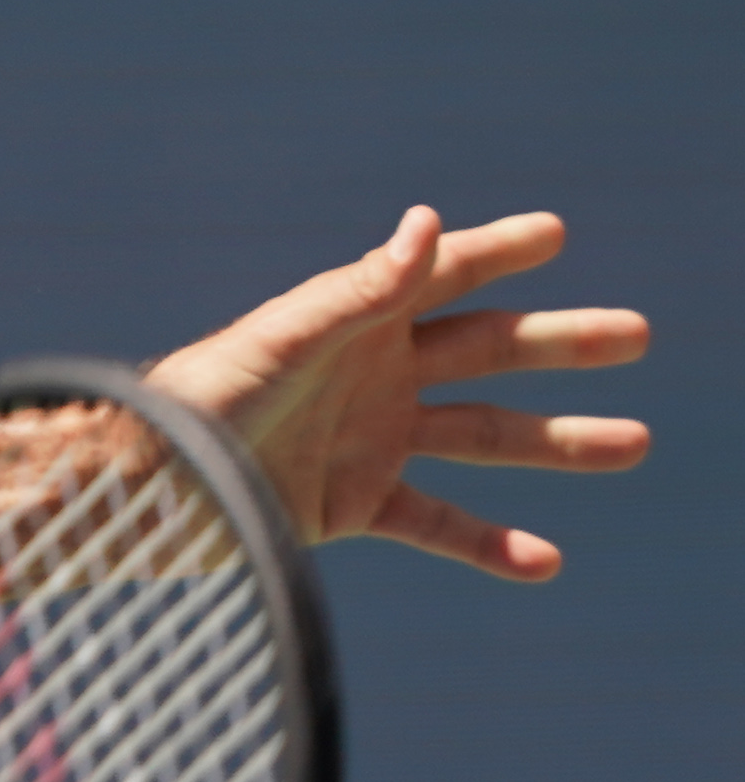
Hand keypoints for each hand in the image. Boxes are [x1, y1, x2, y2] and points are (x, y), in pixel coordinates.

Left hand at [141, 206, 648, 578]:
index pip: (443, 274)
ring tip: (633, 442)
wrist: (146, 488)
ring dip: (556, 440)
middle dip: (559, 344)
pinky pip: (436, 522)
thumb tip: (427, 222)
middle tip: (636, 333)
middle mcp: (374, 374)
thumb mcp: (283, 340)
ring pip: (484, 435)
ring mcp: (372, 439)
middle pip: (486, 352)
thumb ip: (359, 291)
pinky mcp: (354, 504)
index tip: (555, 232)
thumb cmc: (199, 399)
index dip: (497, 250)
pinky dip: (489, 542)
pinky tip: (544, 559)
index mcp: (355, 320)